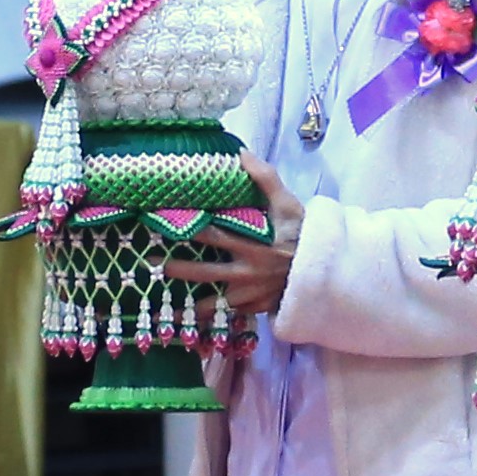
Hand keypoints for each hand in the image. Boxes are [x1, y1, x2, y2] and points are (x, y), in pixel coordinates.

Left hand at [165, 158, 301, 320]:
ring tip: (165, 304)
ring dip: (187, 305)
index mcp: (252, 244)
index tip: (163, 224)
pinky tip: (189, 321)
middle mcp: (246, 272)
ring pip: (211, 303)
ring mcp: (249, 295)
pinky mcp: (253, 309)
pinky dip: (207, 319)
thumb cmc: (302, 235)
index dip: (188, 229)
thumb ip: (266, 179)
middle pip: (204, 273)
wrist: (324, 272)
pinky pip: (226, 316)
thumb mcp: (288, 205)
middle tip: (151, 264)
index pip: (213, 236)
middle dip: (176, 269)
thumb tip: (241, 153)